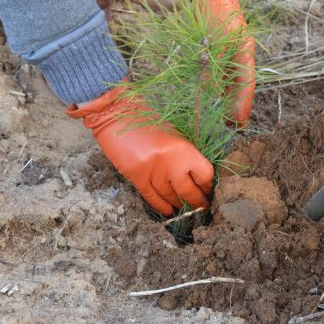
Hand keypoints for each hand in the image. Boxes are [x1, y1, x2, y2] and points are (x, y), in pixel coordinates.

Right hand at [67, 85, 213, 215]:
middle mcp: (171, 163)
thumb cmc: (146, 117)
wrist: (117, 112)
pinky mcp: (136, 177)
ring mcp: (153, 172)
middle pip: (189, 191)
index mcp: (184, 148)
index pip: (205, 174)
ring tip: (184, 207)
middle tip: (201, 206)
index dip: (207, 184)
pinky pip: (152, 197)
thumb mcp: (174, 131)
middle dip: (197, 201)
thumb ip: (184, 151)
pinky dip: (161, 206)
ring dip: (179, 204)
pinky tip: (168, 210)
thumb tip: (196, 173)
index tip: (206, 187)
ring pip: (171, 196)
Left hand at [184, 0, 254, 127]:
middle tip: (229, 127)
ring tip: (219, 119)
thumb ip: (209, 66)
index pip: (246, 85)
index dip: (242, 106)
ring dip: (223, 99)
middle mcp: (238, 55)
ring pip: (227, 81)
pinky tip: (207, 98)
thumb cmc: (215, 9)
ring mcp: (229, 52)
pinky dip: (213, 86)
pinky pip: (217, 73)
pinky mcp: (218, 49)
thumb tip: (203, 91)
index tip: (238, 124)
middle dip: (233, 107)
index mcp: (244, 53)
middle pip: (237, 87)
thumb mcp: (212, 39)